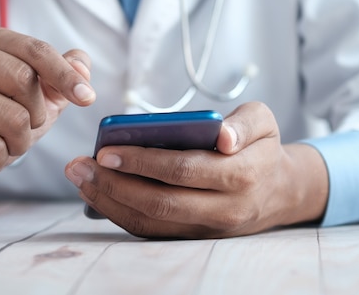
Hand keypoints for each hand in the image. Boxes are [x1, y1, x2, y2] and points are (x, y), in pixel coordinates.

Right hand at [0, 25, 95, 204]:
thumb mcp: (38, 93)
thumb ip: (63, 73)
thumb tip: (81, 65)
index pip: (36, 50)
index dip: (66, 75)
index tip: (87, 98)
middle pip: (24, 81)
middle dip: (36, 113)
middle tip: (23, 124)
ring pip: (13, 119)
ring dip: (19, 141)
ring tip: (2, 140)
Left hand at [65, 102, 327, 238]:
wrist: (280, 190)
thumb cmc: (263, 148)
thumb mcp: (265, 121)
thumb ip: (245, 123)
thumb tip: (221, 134)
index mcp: (242, 174)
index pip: (184, 169)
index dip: (143, 162)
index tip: (106, 151)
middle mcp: (225, 209)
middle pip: (161, 202)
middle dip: (114, 186)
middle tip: (79, 167)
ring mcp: (209, 228)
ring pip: (153, 223)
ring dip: (110, 204)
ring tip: (80, 181)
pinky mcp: (197, 237)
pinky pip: (155, 232)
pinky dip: (123, 216)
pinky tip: (100, 196)